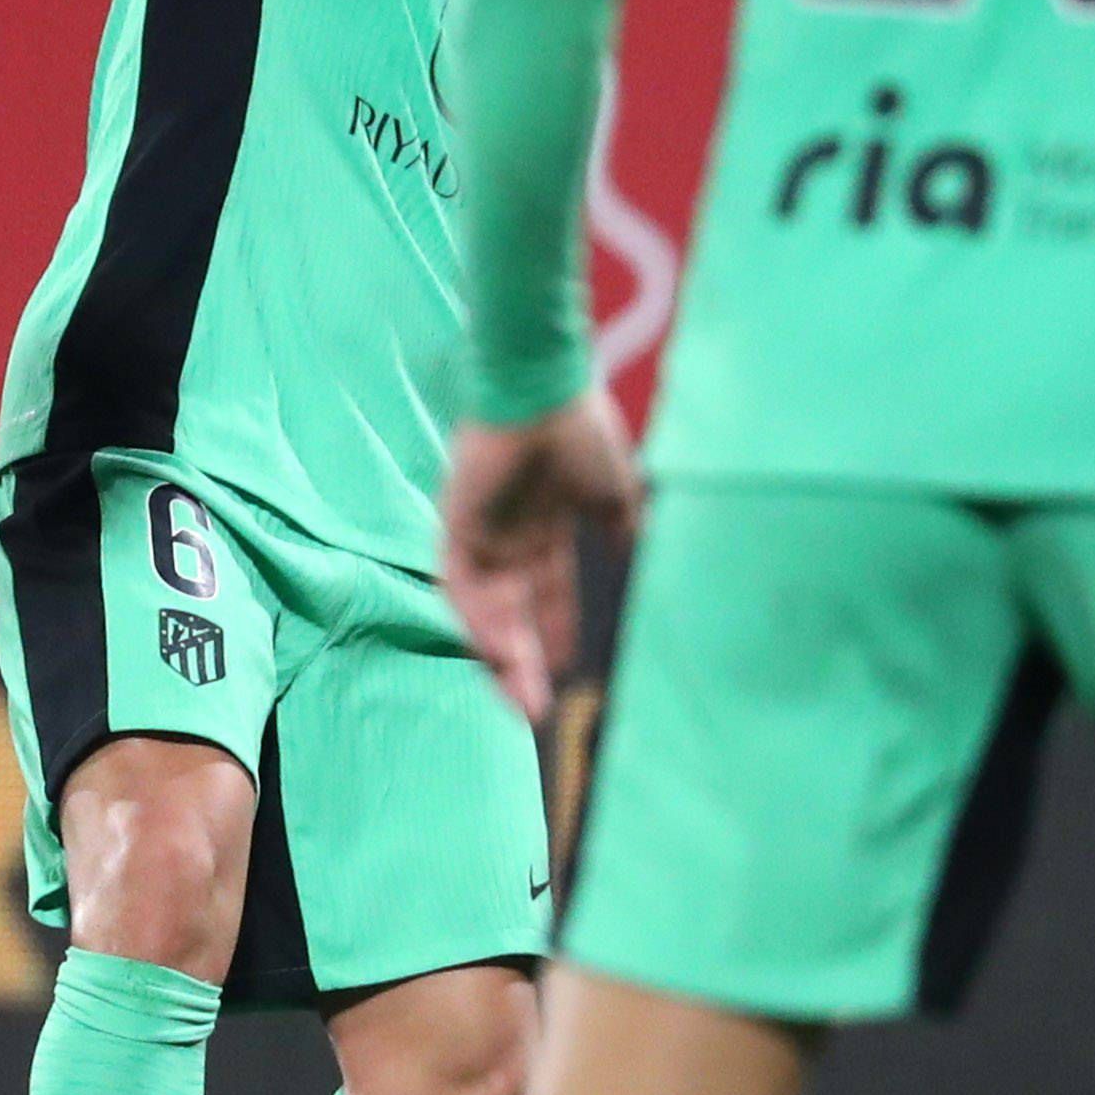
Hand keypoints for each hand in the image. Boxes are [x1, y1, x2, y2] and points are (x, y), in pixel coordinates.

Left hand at [436, 393, 636, 718]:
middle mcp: (508, 537)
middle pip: (512, 614)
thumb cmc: (581, 429)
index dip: (556, 635)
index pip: (546, 597)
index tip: (568, 678)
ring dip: (500, 654)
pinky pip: (458, 583)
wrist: (547, 385)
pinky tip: (499, 651)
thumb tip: (640, 566)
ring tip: (521, 698)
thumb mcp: (614, 494)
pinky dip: (476, 618)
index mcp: (543, 529)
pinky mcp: (453, 523)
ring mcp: (479, 532)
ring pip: (483, 609)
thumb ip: (621, 533)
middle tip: (538, 709)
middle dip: (524, 662)